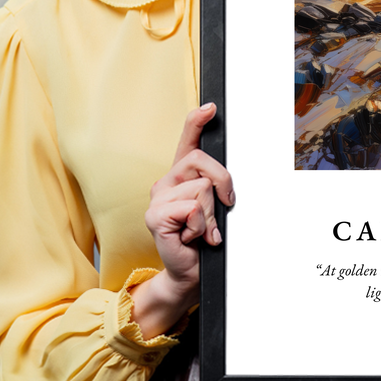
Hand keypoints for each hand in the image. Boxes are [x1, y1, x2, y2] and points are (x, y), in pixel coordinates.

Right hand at [130, 103, 234, 337]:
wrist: (190, 272)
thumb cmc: (204, 240)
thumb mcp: (215, 208)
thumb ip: (216, 188)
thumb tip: (226, 180)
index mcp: (181, 177)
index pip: (187, 141)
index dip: (197, 122)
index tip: (211, 107)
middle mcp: (166, 182)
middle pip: (202, 161)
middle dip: (223, 183)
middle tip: (224, 207)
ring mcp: (157, 198)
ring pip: (202, 188)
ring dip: (211, 214)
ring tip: (202, 230)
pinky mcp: (155, 216)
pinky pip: (192, 208)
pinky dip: (201, 226)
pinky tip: (192, 237)